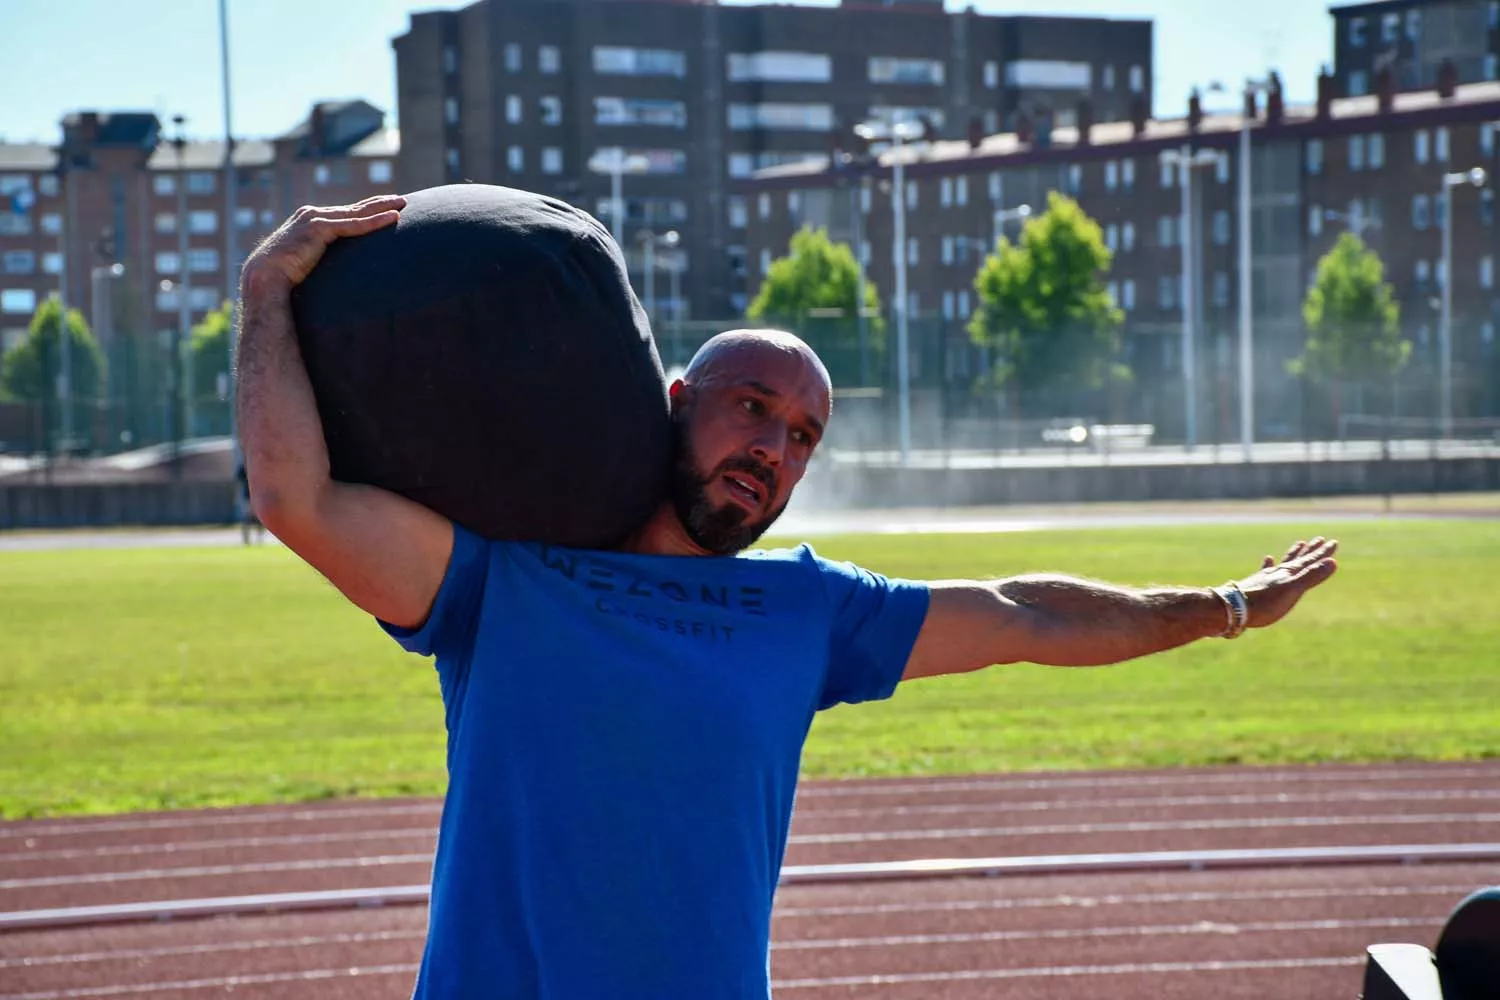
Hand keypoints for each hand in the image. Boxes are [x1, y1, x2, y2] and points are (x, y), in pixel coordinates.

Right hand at [241, 195, 405, 297]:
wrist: (265, 277)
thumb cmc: (284, 276)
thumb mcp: (308, 263)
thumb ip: (321, 259)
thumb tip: (338, 275)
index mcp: (310, 221)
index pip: (346, 213)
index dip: (368, 209)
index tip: (388, 207)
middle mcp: (312, 215)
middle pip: (355, 208)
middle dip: (380, 203)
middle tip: (402, 200)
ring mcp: (315, 219)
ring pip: (356, 212)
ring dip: (382, 207)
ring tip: (403, 204)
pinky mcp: (318, 228)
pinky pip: (353, 225)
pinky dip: (374, 222)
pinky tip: (392, 218)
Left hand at [1239, 536, 1338, 628]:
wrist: (1232, 608)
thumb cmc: (1265, 602)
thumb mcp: (1292, 589)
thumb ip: (1311, 576)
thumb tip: (1332, 562)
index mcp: (1289, 573)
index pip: (1310, 560)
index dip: (1322, 553)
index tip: (1333, 542)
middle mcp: (1278, 572)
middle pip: (1298, 558)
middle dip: (1310, 551)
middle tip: (1319, 539)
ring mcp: (1265, 578)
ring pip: (1283, 562)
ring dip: (1293, 554)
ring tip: (1299, 544)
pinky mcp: (1255, 586)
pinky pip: (1265, 571)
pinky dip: (1269, 564)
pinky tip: (1267, 559)